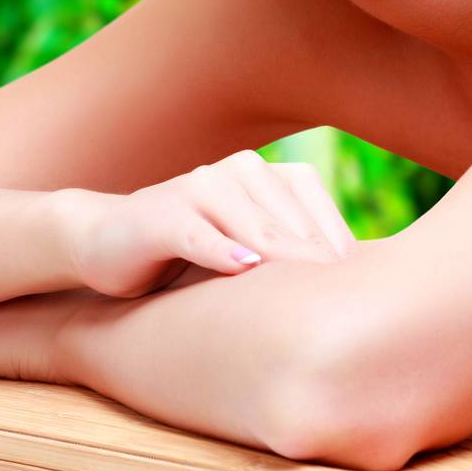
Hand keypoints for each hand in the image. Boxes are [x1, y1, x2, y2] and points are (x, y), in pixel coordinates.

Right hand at [61, 149, 357, 298]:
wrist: (106, 241)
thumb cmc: (189, 251)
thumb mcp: (247, 248)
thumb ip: (291, 251)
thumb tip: (362, 283)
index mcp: (260, 175)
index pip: (313, 199)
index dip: (339, 241)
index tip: (365, 286)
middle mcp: (233, 172)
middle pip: (288, 215)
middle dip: (318, 255)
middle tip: (347, 297)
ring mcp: (195, 189)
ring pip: (249, 219)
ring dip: (280, 250)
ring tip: (309, 284)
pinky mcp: (161, 215)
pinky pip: (195, 231)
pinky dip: (219, 247)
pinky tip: (242, 267)